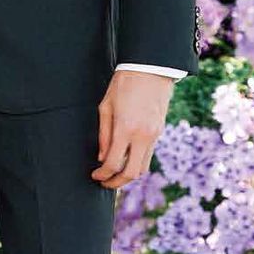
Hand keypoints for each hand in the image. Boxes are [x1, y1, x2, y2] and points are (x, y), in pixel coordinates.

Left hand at [92, 69, 175, 188]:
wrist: (150, 70)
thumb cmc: (122, 85)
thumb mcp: (105, 107)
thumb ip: (104, 135)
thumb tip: (101, 157)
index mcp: (125, 129)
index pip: (113, 163)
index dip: (102, 174)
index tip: (94, 176)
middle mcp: (142, 136)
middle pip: (132, 173)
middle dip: (117, 183)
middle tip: (104, 183)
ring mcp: (154, 135)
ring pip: (143, 167)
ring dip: (129, 175)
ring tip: (114, 174)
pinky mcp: (159, 132)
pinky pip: (148, 155)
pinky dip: (137, 162)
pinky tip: (126, 160)